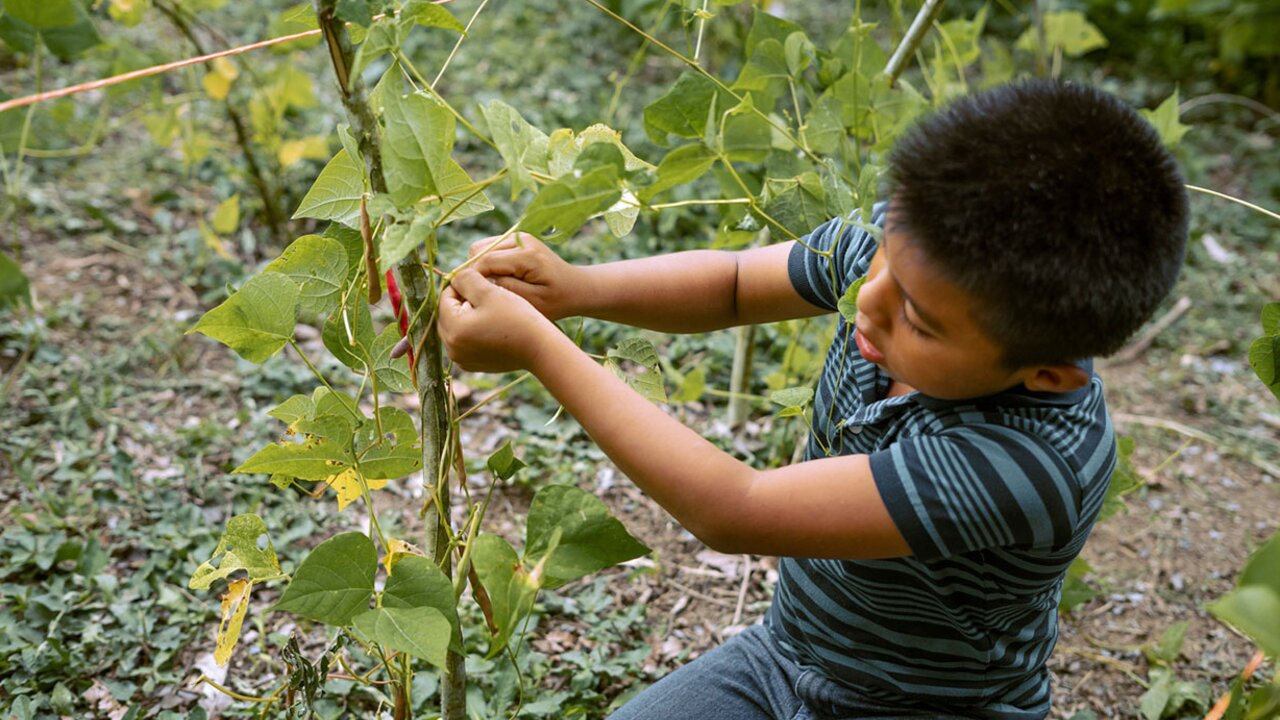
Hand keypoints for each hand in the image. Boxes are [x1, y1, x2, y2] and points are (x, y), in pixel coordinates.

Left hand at [439, 269, 556, 372]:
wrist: (539, 347)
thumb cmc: (516, 317)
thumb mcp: (489, 291)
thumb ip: (466, 279)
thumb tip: (454, 278)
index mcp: (453, 330)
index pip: (445, 298)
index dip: (461, 285)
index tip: (480, 280)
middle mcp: (453, 349)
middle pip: (448, 315)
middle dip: (462, 301)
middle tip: (485, 295)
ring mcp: (462, 359)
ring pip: (456, 328)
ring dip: (467, 316)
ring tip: (490, 309)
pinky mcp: (473, 365)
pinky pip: (465, 342)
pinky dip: (473, 331)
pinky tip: (492, 325)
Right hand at [467, 233, 587, 320]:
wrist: (576, 288)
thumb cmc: (556, 301)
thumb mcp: (532, 302)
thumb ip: (505, 289)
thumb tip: (479, 279)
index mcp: (527, 255)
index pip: (485, 261)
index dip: (472, 278)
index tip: (469, 297)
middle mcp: (521, 239)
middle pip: (478, 249)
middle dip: (474, 271)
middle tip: (480, 293)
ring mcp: (518, 236)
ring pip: (480, 247)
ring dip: (480, 267)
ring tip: (490, 287)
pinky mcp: (515, 239)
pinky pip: (488, 248)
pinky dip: (487, 263)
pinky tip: (496, 280)